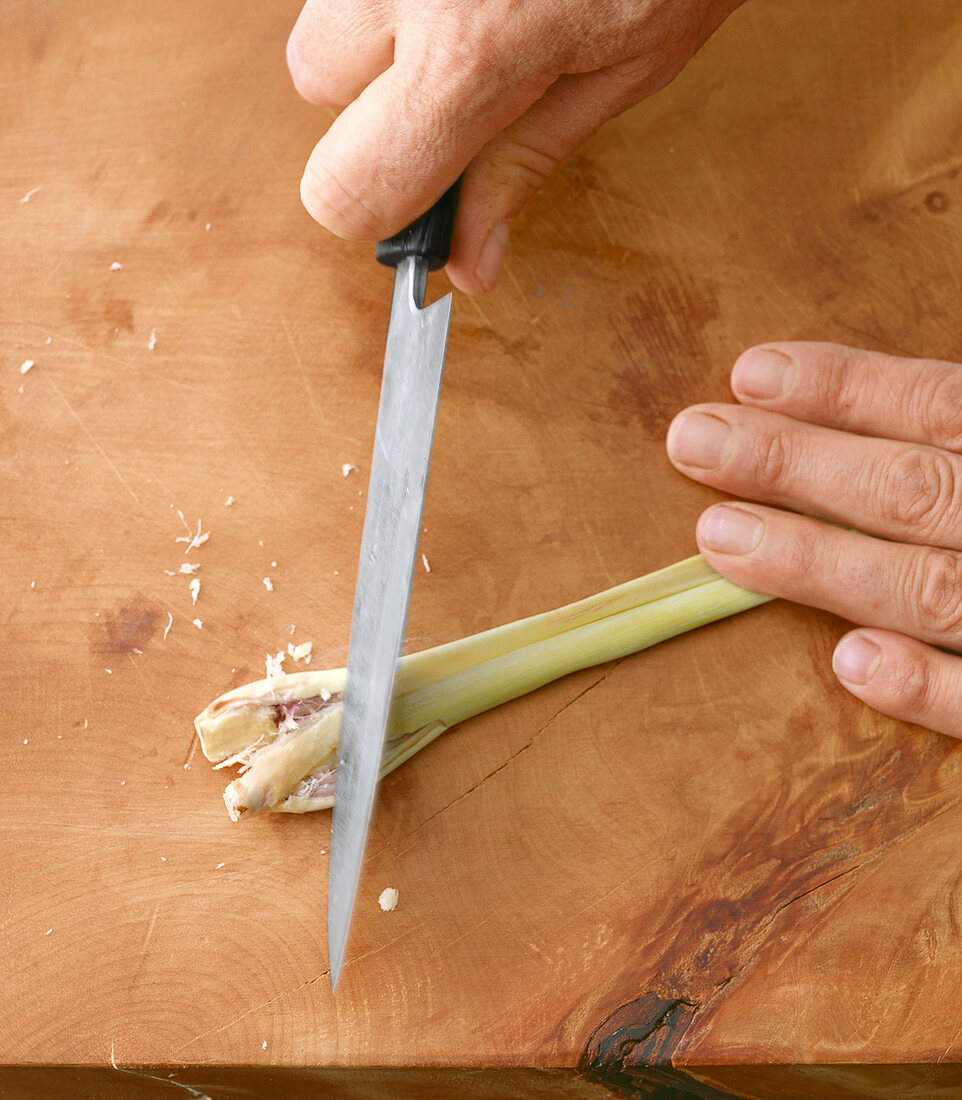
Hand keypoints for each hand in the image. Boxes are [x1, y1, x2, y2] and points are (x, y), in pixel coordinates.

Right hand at [286, 0, 744, 292]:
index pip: (347, 191)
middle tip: (465, 69)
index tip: (425, 195)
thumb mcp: (626, 69)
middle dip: (377, 95)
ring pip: (326, 9)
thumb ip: (525, 165)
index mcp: (468, 51)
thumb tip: (467, 264)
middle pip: (317, 86)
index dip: (383, 210)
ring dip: (382, 24)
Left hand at [666, 341, 961, 739]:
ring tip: (718, 537)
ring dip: (822, 562)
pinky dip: (926, 687)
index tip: (747, 376)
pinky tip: (849, 664)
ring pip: (934, 590)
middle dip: (798, 462)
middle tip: (693, 441)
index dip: (846, 388)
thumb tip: (857, 421)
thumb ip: (949, 440)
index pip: (940, 405)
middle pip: (914, 489)